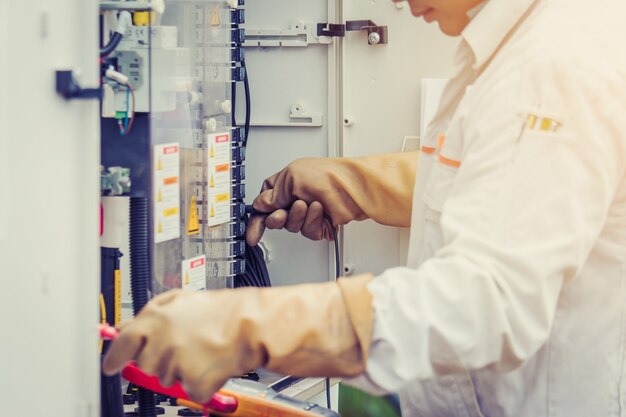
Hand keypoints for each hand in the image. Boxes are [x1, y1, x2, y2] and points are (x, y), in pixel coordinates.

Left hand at [102, 276, 373, 403]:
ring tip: (204, 348)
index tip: (110, 366)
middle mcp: (161, 341)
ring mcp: (176, 363)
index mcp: (155, 318)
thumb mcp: (181, 300)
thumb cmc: (223, 311)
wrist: (252, 325)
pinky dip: (202, 382)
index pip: (121, 342)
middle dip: (162, 359)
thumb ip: (151, 314)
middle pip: (147, 364)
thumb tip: (126, 326)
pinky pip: (190, 390)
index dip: (114, 357)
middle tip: (184, 346)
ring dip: (184, 369)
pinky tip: (213, 363)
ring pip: (168, 378)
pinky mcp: (192, 382)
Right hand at [246, 158, 347, 245]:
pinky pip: (307, 231)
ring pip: (291, 227)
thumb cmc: (326, 175)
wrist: (351, 188)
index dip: (257, 220)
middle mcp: (294, 198)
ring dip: (297, 217)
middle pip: (275, 219)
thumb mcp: (290, 178)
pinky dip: (312, 221)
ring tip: (308, 205)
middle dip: (278, 218)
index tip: (253, 234)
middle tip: (282, 213)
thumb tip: (259, 206)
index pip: (264, 205)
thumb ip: (271, 196)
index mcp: (284, 184)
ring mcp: (307, 212)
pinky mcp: (319, 224)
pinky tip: (319, 211)